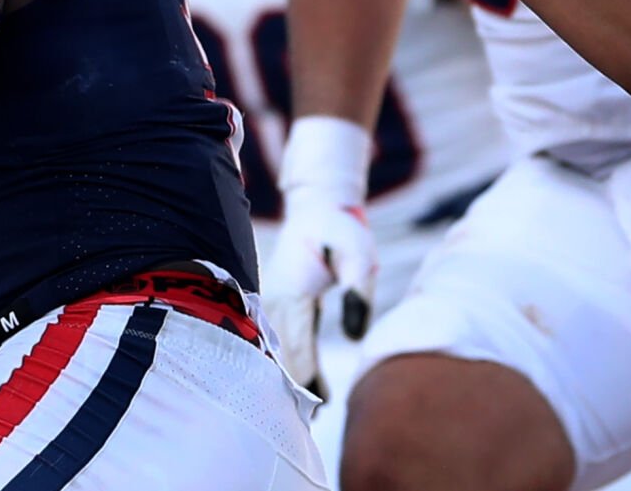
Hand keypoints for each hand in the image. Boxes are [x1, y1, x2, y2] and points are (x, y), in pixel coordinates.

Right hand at [263, 192, 377, 398]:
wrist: (318, 206)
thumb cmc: (341, 228)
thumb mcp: (358, 252)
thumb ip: (357, 289)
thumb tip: (357, 333)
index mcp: (293, 291)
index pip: (298, 345)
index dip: (306, 378)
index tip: (315, 409)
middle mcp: (274, 300)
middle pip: (281, 354)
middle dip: (292, 389)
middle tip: (310, 424)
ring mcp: (271, 302)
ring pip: (276, 351)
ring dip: (289, 380)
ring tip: (311, 415)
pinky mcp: (278, 304)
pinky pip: (279, 341)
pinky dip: (289, 364)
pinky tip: (307, 386)